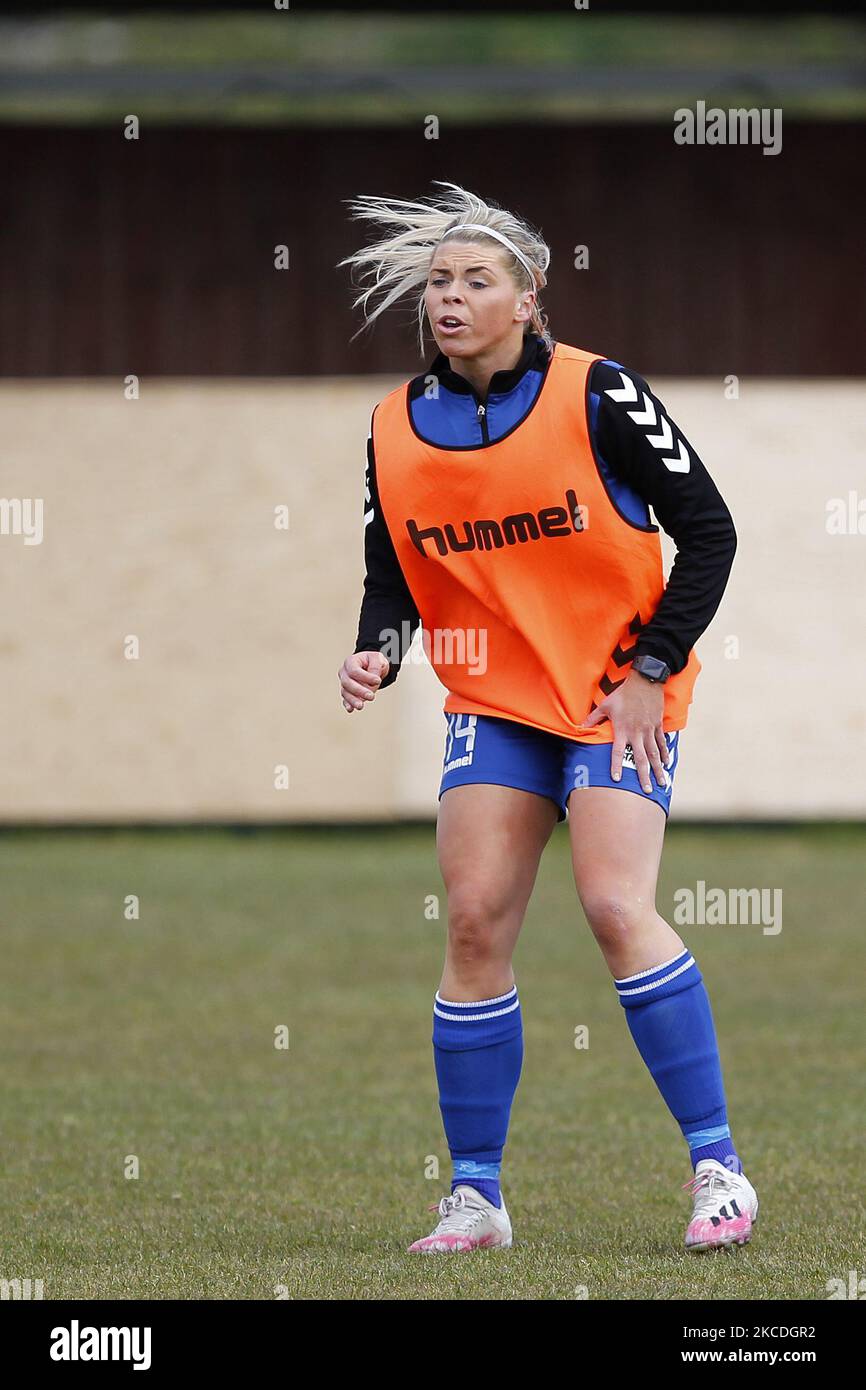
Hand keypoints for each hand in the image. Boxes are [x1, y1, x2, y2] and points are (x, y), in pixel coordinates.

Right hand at [338, 650, 389, 711]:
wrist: (371, 665)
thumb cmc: (372, 661)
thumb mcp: (377, 659)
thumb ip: (375, 668)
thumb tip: (373, 682)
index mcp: (350, 661)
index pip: (354, 670)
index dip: (365, 677)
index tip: (378, 681)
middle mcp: (344, 672)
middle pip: (347, 682)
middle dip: (359, 691)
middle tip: (371, 696)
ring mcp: (344, 683)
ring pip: (345, 692)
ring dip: (353, 700)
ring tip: (360, 706)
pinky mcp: (347, 692)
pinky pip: (345, 699)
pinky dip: (348, 704)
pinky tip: (351, 709)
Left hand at [582, 668, 669, 793]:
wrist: (644, 681)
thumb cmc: (623, 693)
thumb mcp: (605, 705)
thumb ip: (593, 718)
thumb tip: (580, 726)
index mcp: (623, 730)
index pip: (618, 752)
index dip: (616, 766)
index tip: (616, 779)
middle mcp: (637, 733)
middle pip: (641, 758)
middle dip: (643, 776)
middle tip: (647, 791)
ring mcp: (649, 730)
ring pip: (654, 753)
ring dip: (657, 769)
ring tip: (661, 782)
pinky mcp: (657, 725)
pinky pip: (661, 742)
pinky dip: (664, 753)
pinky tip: (667, 764)